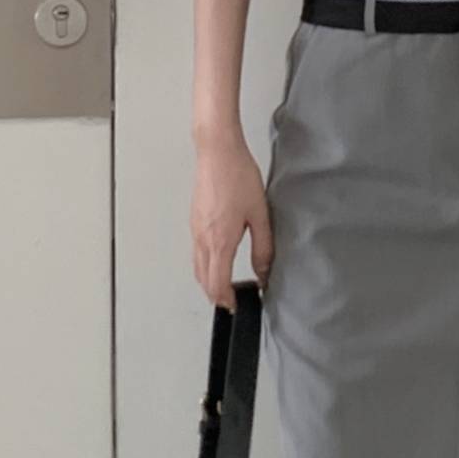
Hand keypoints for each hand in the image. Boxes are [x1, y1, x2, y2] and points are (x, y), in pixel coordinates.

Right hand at [191, 137, 274, 306]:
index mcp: (220, 241)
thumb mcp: (260, 214)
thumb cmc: (238, 177)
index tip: (236, 305)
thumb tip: (264, 272)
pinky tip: (216, 260)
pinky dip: (203, 264)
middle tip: (229, 301)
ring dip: (208, 280)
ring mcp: (195, 229)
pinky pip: (195, 251)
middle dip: (214, 294)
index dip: (226, 299)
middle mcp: (203, 239)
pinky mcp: (194, 220)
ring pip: (197, 266)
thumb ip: (263, 247)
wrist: (217, 152)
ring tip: (223, 286)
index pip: (217, 282)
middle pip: (203, 278)